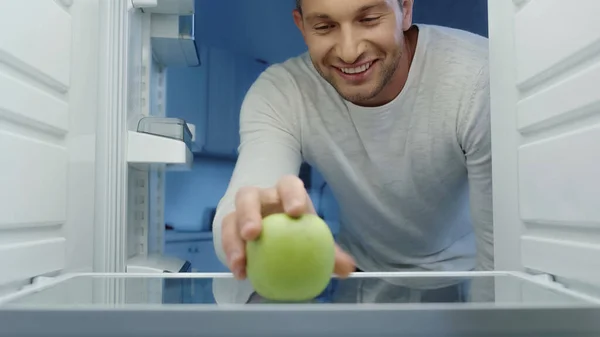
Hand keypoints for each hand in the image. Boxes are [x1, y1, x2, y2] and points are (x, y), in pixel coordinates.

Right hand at [221, 174, 355, 279]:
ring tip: (240, 261)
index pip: (288, 185)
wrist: (272, 228)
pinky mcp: (229, 227)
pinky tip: (239, 273)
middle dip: (249, 213)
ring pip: (232, 217)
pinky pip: (226, 238)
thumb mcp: (311, 236)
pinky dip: (231, 256)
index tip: (295, 212)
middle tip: (253, 234)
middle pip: (249, 196)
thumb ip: (329, 251)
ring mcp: (241, 211)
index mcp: (285, 193)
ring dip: (233, 239)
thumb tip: (348, 269)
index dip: (291, 194)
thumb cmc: (296, 229)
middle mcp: (260, 197)